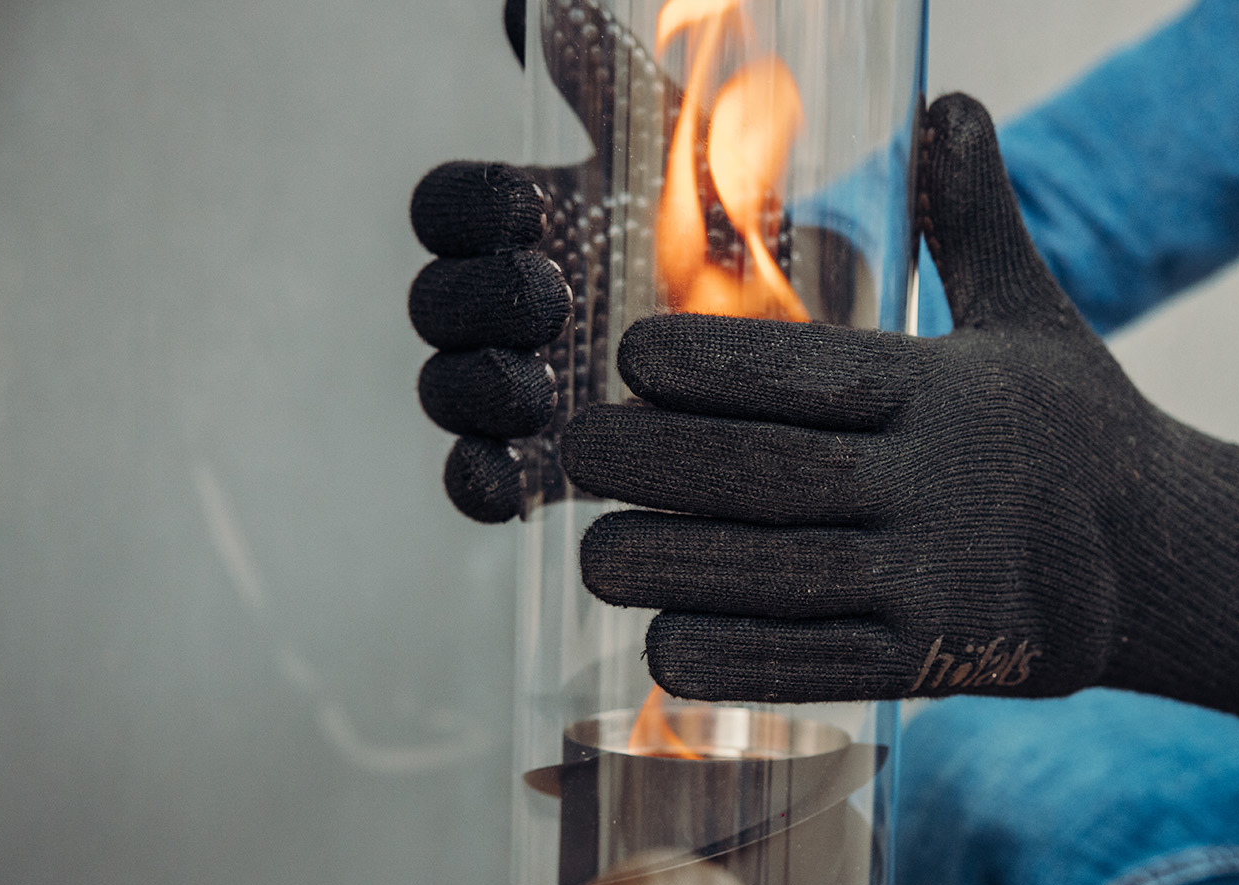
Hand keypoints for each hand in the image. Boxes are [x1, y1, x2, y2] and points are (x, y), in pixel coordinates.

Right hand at [407, 1, 868, 521]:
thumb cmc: (731, 221)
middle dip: (477, 300)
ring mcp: (520, 386)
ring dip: (476, 390)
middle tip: (550, 298)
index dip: (467, 211)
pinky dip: (480, 483)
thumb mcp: (684, 144)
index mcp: (523, 222)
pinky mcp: (549, 463)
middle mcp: (505, 305)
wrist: (803, 324)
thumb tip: (546, 8)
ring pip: (447, 392)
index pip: (446, 209)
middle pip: (434, 302)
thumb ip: (612, 80)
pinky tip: (511, 482)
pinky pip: (480, 482)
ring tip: (542, 390)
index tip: (530, 209)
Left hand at [560, 94, 1238, 780]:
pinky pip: (818, 665)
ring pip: (781, 577)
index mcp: (952, 392)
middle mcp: (946, 486)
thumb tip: (950, 99)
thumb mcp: (1035, 315)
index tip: (628, 358)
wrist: (1160, 565)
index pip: (810, 371)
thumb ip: (977, 218)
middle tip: (574, 457)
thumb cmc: (1071, 429)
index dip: (709, 365)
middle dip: (660, 468)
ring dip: (675, 571)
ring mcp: (944, 583)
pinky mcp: (939, 663)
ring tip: (594, 558)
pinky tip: (664, 649)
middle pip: (774, 475)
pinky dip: (737, 661)